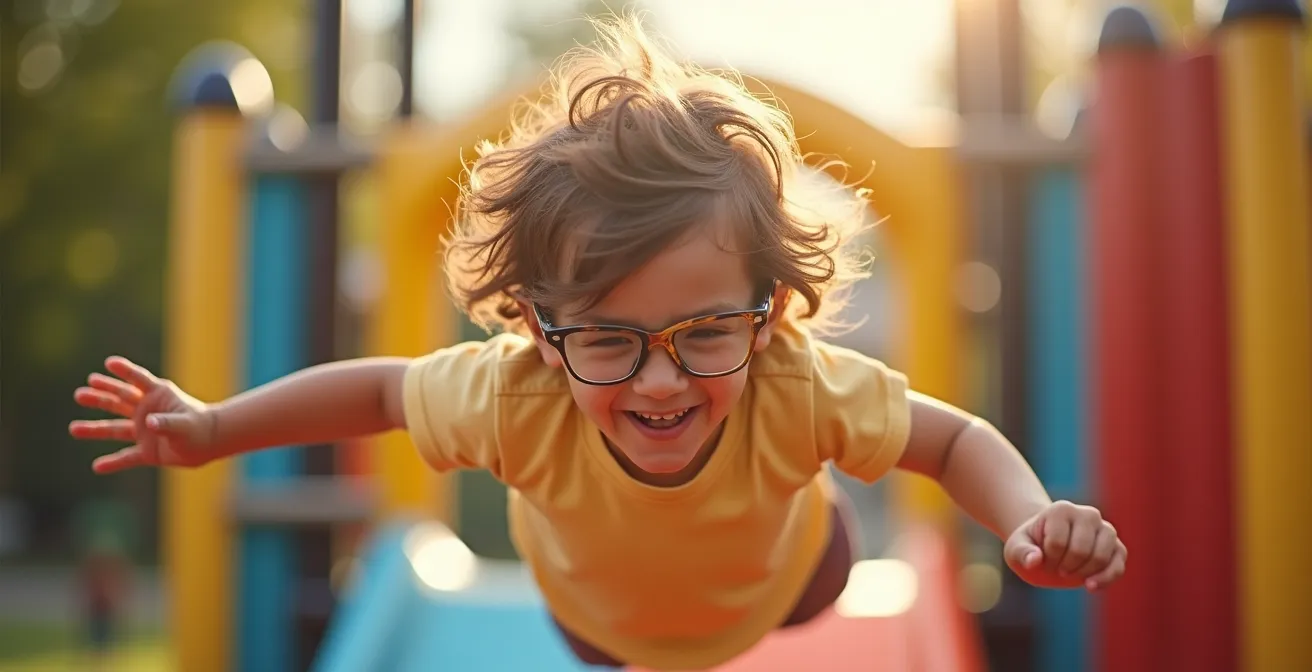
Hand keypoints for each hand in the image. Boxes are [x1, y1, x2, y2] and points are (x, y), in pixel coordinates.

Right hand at [69, 356, 217, 473]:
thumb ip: (168, 422)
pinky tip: (97, 466)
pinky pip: (126, 457)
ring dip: (95, 428)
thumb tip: (149, 423)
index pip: (139, 381)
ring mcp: (143, 431)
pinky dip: (113, 463)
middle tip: (80, 393)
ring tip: (73, 428)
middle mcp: (146, 411)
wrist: (208, 444)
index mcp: (158, 396)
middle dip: (100, 396)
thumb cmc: (200, 427)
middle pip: (118, 401)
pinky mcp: (146, 452)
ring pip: (115, 428)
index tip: (110, 363)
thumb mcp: (185, 424)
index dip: (125, 371)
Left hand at [1003, 500, 1126, 591]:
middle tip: (1056, 567)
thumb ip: (1021, 553)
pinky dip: (1106, 579)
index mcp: (1061, 509)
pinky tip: (1090, 587)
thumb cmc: (1030, 546)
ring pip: (1102, 557)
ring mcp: (1106, 530)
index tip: (1042, 559)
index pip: (1057, 543)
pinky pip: (1119, 565)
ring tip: (1070, 572)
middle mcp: (1088, 514)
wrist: (1047, 548)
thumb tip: (1034, 560)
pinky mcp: (1117, 547)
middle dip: (1065, 567)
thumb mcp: (1015, 549)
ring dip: (1083, 574)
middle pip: (1081, 551)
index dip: (1048, 559)